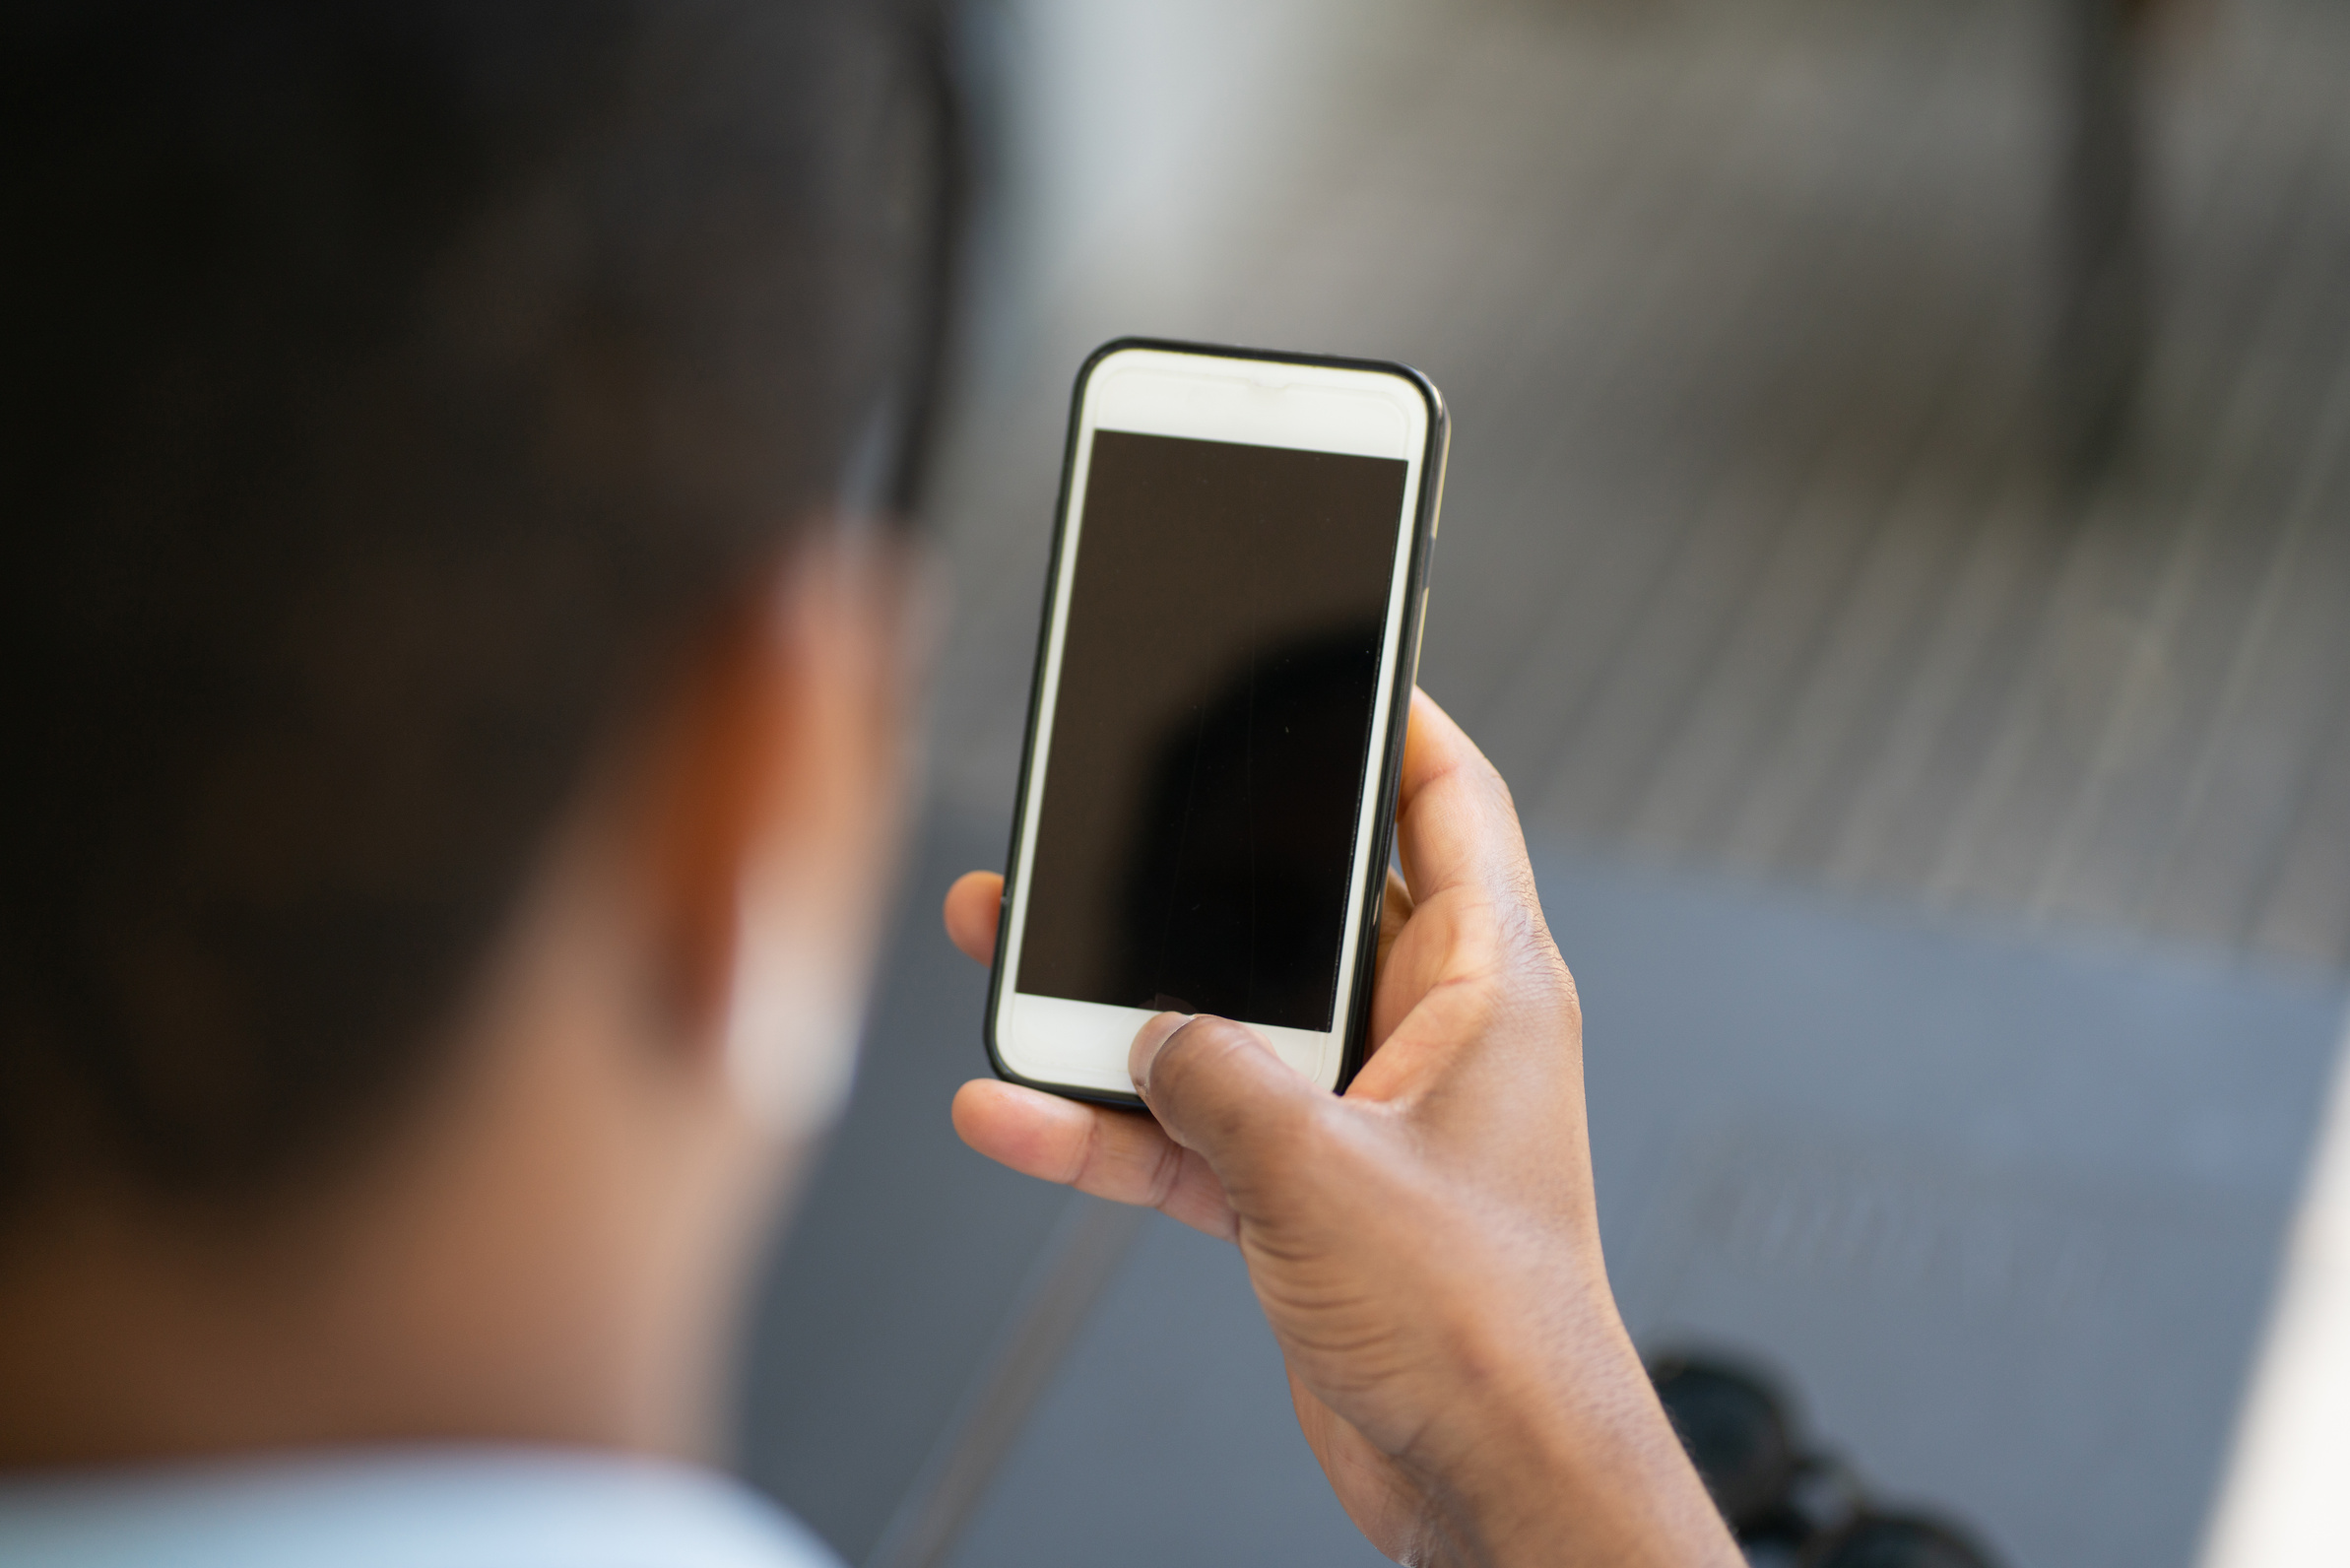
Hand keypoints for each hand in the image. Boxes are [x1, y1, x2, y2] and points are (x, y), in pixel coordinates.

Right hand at [943, 691, 1735, 1567]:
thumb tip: (1148, 1034)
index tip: (1342, 665)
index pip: (1452, 806)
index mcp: (1491, 990)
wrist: (1488, 1483)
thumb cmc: (1489, 1333)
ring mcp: (1362, 1115)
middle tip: (1113, 817)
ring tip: (1014, 950)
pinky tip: (1018, 1112)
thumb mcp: (1328, 1175)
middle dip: (1195, 872)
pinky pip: (1190, 1131)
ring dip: (1122, 1004)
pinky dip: (1108, 1125)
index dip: (1399, 726)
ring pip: (1225, 1022)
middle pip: (1302, 909)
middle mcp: (1429, 1038)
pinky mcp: (1305, 1194)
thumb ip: (1218, 1080)